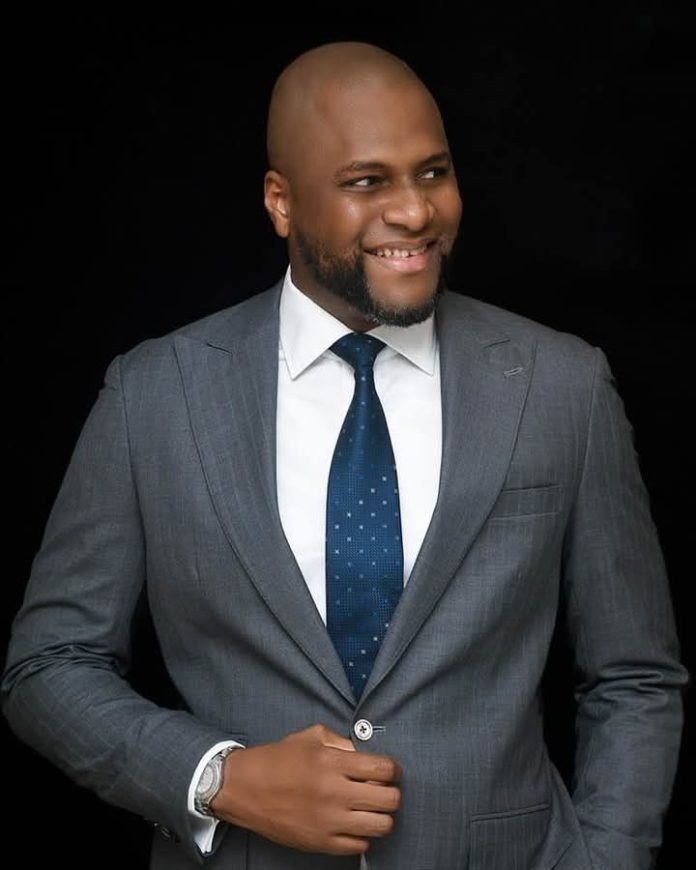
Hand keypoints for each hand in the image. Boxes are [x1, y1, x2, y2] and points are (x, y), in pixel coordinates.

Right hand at [210, 723, 401, 854]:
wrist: (244, 788)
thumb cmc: (277, 759)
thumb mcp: (310, 737)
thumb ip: (341, 742)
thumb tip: (365, 754)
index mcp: (332, 762)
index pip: (383, 769)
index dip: (393, 769)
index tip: (390, 770)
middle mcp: (334, 792)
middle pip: (389, 799)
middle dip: (392, 792)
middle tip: (384, 789)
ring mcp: (328, 821)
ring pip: (380, 826)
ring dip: (382, 815)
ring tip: (372, 809)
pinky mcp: (320, 842)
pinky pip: (360, 845)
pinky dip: (363, 835)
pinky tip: (354, 823)